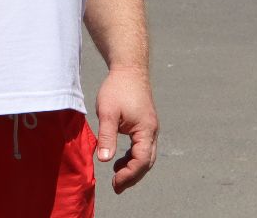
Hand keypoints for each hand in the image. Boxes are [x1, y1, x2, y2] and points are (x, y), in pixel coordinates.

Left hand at [94, 67, 157, 193]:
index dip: (129, 175)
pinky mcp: (144, 125)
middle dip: (133, 176)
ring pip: (146, 156)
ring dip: (133, 168)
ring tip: (117, 176)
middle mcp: (152, 131)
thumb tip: (104, 160)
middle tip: (116, 186)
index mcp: (146, 129)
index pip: (142, 160)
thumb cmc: (118, 88)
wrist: (128, 69)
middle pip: (147, 161)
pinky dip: (133, 158)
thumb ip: (107, 136)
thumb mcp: (108, 112)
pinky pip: (142, 148)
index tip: (114, 182)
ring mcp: (149, 128)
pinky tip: (120, 160)